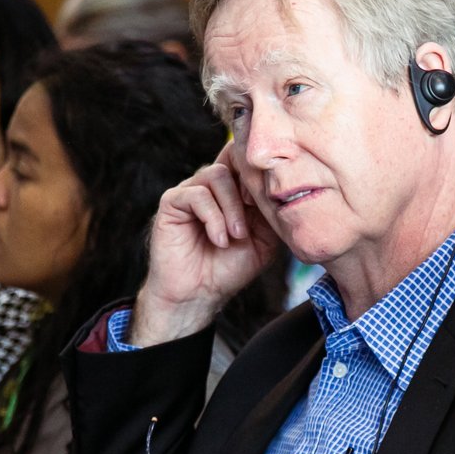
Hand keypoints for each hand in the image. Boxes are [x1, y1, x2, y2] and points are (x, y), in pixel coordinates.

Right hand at [129, 144, 280, 345]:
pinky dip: (213, 217)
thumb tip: (282, 187)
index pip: (247, 158)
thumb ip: (271, 212)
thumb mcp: (264, 240)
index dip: (262, 170)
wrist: (199, 295)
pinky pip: (197, 194)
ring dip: (232, 207)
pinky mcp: (172, 202)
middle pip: (233, 158)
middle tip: (256, 214)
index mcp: (234, 189)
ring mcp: (190, 191)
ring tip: (237, 235)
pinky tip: (219, 240)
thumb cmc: (229, 269)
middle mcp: (211, 185)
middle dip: (250, 186)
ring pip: (217, 175)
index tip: (273, 198)